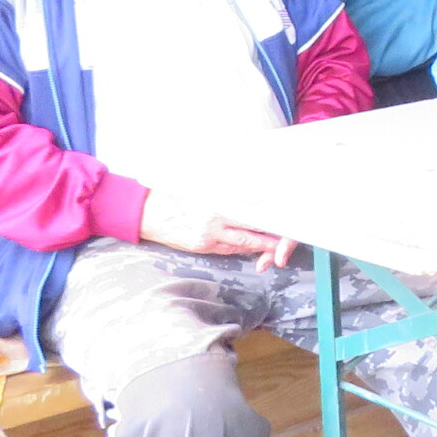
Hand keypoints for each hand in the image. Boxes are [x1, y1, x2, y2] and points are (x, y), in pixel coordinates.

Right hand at [141, 190, 286, 261]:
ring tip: (277, 242)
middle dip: (271, 233)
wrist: (147, 212)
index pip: (251, 207)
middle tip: (289, 232)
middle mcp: (215, 220)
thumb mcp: (201, 187)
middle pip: (252, 228)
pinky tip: (252, 246)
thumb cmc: (175, 195)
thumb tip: (251, 189)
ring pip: (243, 242)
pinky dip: (243, 247)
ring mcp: (209, 236)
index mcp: (217, 202)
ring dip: (261, 243)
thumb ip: (226, 191)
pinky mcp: (202, 246)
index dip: (269, 212)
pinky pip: (229, 249)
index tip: (286, 211)